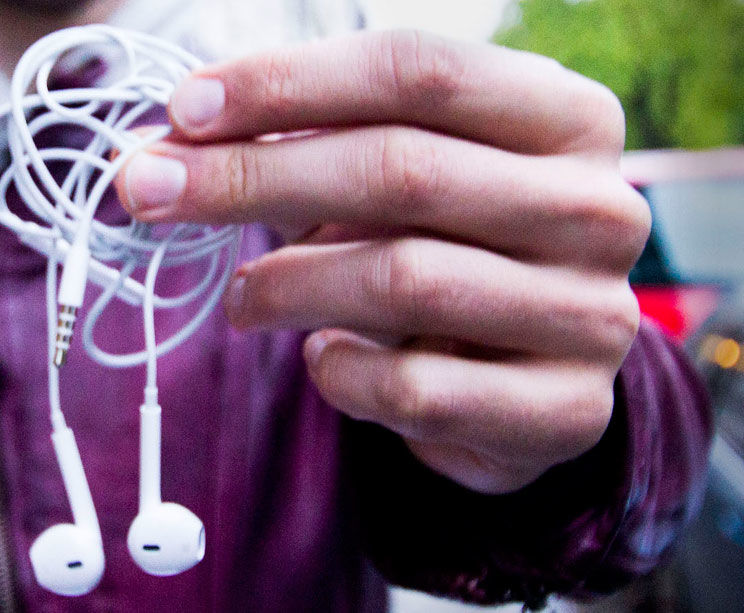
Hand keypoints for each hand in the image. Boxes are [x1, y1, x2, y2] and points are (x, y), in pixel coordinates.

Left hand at [117, 30, 649, 493]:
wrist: (527, 370)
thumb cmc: (456, 249)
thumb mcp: (410, 180)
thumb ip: (324, 149)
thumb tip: (178, 147)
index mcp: (568, 120)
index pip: (419, 71)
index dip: (288, 83)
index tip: (184, 112)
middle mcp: (597, 209)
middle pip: (404, 170)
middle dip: (252, 178)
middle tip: (152, 190)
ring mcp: (591, 316)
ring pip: (404, 280)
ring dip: (287, 286)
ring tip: (241, 298)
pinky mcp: (563, 411)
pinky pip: (416, 389)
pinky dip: (339, 373)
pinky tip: (323, 358)